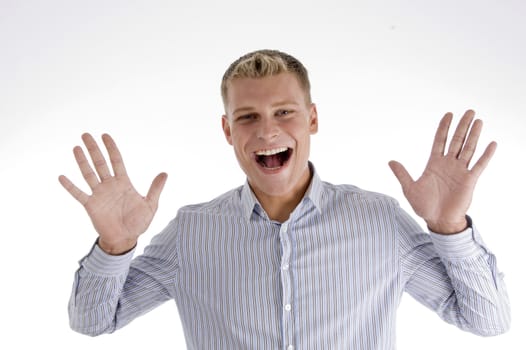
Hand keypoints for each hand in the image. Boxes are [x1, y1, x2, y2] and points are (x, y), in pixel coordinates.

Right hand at [59, 133, 166, 253]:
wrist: (125, 239)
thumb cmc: (138, 223)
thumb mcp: (150, 204)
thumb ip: (155, 188)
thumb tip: (165, 173)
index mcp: (124, 183)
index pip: (116, 161)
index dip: (111, 148)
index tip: (105, 136)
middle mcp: (109, 186)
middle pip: (100, 163)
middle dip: (94, 149)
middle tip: (86, 134)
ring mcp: (99, 194)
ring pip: (88, 174)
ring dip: (82, 162)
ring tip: (76, 148)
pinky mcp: (91, 205)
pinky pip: (78, 194)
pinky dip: (70, 186)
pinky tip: (62, 176)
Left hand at [388, 110, 496, 233]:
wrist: (438, 221)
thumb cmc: (424, 206)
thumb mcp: (409, 188)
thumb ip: (402, 174)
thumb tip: (390, 161)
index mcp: (434, 164)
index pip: (440, 140)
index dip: (444, 128)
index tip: (449, 114)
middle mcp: (448, 164)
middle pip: (456, 140)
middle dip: (462, 126)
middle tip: (469, 111)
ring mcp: (460, 171)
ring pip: (468, 149)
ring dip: (474, 135)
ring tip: (478, 121)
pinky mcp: (469, 180)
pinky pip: (479, 165)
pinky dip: (485, 155)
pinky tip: (492, 144)